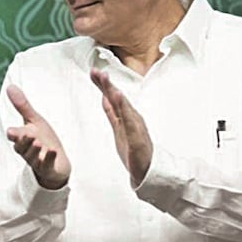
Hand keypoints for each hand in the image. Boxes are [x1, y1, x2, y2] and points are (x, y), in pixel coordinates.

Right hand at [5, 84, 70, 189]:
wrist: (58, 163)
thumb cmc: (44, 139)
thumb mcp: (34, 121)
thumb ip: (22, 106)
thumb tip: (10, 86)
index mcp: (22, 138)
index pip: (15, 137)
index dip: (14, 134)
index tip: (12, 131)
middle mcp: (27, 151)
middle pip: (22, 147)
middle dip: (24, 141)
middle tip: (28, 135)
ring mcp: (37, 161)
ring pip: (32, 157)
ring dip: (34, 150)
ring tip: (38, 142)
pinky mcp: (48, 169)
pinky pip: (46, 165)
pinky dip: (49, 158)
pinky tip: (53, 151)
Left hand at [90, 68, 151, 186]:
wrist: (148, 170)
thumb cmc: (134, 149)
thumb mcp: (118, 127)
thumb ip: (112, 112)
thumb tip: (104, 97)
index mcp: (125, 116)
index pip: (112, 98)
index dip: (102, 85)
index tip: (93, 72)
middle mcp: (131, 118)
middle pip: (117, 98)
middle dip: (106, 84)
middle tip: (96, 71)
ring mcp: (135, 127)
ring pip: (123, 106)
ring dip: (113, 91)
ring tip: (105, 79)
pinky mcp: (137, 138)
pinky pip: (129, 122)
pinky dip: (124, 109)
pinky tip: (118, 98)